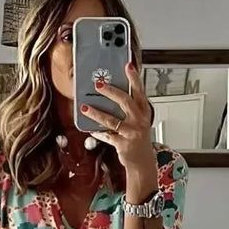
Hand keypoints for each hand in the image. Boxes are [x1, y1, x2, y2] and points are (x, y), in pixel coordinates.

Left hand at [81, 61, 157, 182]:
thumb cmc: (138, 139)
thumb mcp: (138, 121)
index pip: (140, 91)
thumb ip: (129, 108)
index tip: (127, 66)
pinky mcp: (123, 144)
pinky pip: (107, 136)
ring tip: (85, 107)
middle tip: (98, 84)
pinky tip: (91, 128)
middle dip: (110, 91)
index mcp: (144, 112)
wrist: (142, 162)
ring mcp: (131, 133)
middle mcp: (139, 120)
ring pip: (111, 120)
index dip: (134, 78)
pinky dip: (98, 132)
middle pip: (125, 101)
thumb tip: (111, 93)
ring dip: (96, 113)